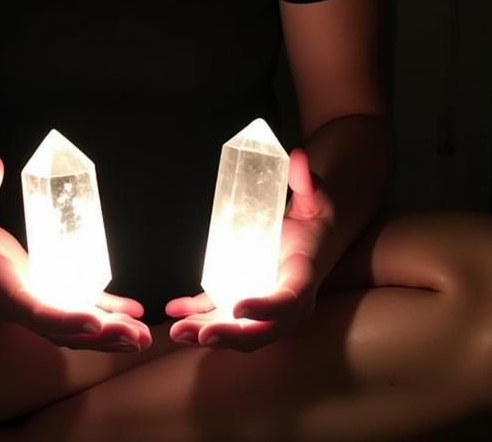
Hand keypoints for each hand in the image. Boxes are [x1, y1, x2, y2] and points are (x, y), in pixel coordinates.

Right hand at [0, 154, 150, 351]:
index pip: (30, 310)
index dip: (63, 319)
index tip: (95, 322)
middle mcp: (17, 304)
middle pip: (60, 330)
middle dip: (100, 337)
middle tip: (137, 338)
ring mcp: (32, 302)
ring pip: (73, 327)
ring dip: (109, 333)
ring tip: (142, 336)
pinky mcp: (43, 292)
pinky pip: (77, 307)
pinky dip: (106, 311)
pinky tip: (132, 311)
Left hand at [166, 147, 330, 351]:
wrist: (314, 238)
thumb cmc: (316, 219)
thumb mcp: (317, 198)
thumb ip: (307, 181)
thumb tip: (297, 156)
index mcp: (303, 279)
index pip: (287, 301)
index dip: (265, 309)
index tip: (238, 307)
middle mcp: (285, 304)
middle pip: (260, 330)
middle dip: (229, 335)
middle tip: (200, 333)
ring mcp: (262, 306)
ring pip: (237, 330)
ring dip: (206, 333)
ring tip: (177, 331)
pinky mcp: (243, 299)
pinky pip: (219, 312)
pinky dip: (196, 313)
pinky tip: (173, 309)